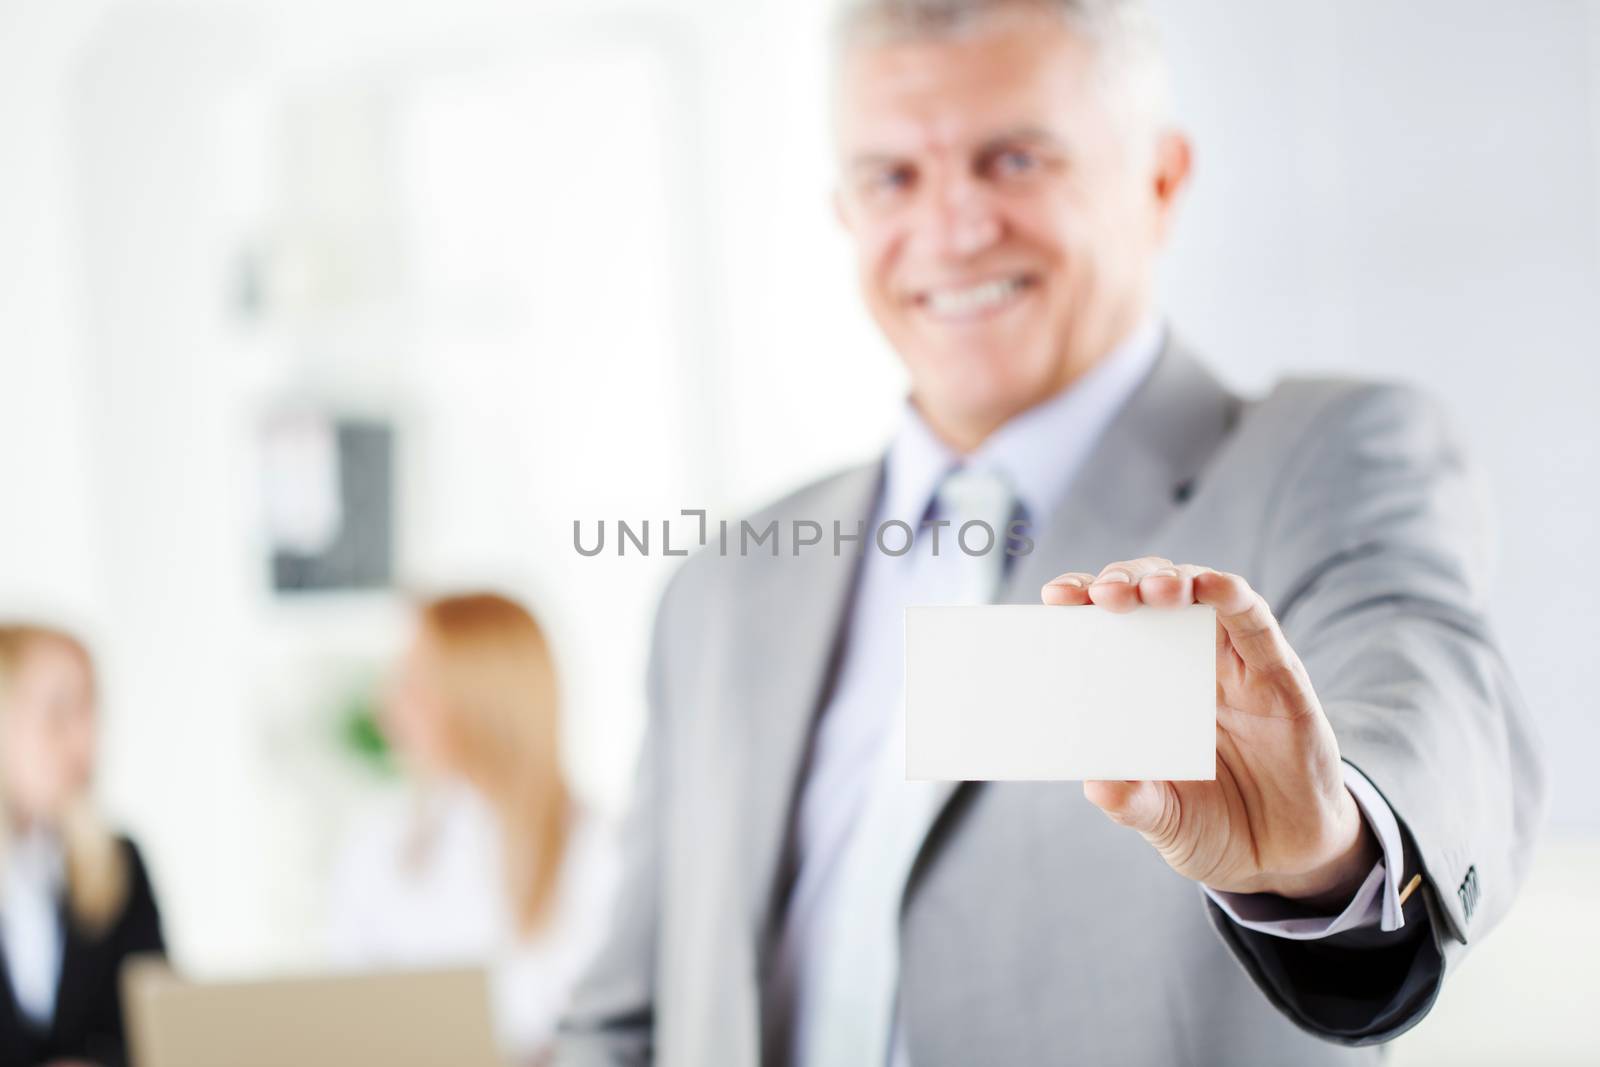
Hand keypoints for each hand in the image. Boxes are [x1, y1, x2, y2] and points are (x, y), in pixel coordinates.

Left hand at [1042, 557, 1378, 905]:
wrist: (1286, 857)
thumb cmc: (1213, 826)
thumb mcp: (1164, 820)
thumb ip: (1134, 802)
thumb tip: (1099, 785)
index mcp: (1144, 687)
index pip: (1108, 626)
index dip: (1082, 601)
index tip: (1056, 600)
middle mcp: (1185, 663)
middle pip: (1149, 594)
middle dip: (1122, 581)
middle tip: (1102, 595)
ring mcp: (1232, 664)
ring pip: (1199, 593)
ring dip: (1172, 580)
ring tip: (1150, 591)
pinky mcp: (1278, 673)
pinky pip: (1255, 621)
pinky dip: (1231, 595)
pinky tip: (1212, 586)